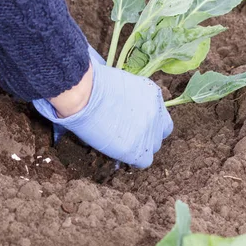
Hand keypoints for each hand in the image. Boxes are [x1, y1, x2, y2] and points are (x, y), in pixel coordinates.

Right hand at [33, 58, 172, 167]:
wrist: (85, 94)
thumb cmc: (94, 84)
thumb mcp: (121, 85)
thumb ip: (130, 98)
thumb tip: (123, 107)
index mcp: (153, 94)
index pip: (159, 113)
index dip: (149, 120)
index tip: (135, 122)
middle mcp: (156, 113)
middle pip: (160, 132)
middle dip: (147, 134)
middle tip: (128, 134)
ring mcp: (149, 131)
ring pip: (153, 147)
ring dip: (140, 147)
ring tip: (121, 144)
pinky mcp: (137, 148)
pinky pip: (143, 161)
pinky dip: (133, 159)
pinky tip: (120, 154)